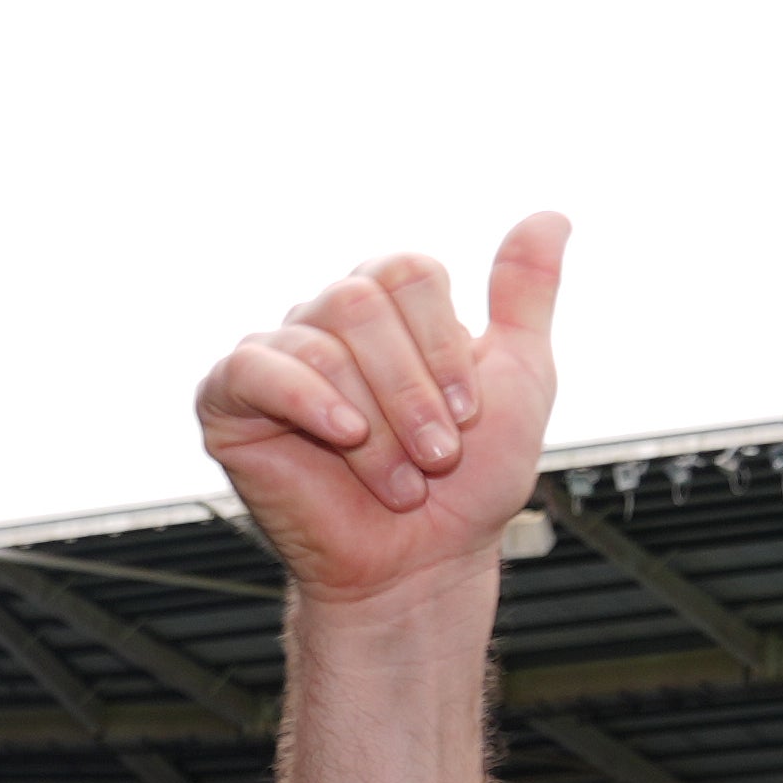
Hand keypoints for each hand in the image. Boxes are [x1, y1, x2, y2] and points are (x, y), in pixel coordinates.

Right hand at [197, 219, 569, 613]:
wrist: (422, 567)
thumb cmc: (467, 484)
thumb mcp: (519, 380)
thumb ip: (526, 297)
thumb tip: (552, 216)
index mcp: (388, 306)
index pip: (409, 272)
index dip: (444, 347)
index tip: (468, 417)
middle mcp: (327, 319)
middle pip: (362, 301)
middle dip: (412, 390)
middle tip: (439, 457)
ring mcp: (277, 356)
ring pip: (322, 341)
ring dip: (377, 423)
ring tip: (403, 484)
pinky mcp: (230, 399)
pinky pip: (254, 369)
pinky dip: (307, 401)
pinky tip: (343, 436)